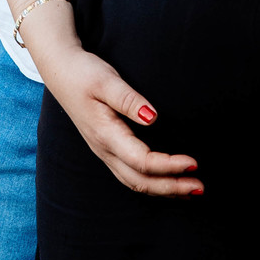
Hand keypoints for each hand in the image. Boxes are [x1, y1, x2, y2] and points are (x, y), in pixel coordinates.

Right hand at [35, 41, 202, 197]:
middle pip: (140, 181)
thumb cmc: (84, 72)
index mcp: (105, 135)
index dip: (169, 166)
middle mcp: (105, 150)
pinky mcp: (106, 148)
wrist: (61, 70)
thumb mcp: (106, 80)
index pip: (142, 161)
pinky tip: (166, 180)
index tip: (193, 162)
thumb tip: (153, 117)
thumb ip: (128, 99)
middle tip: (199, 187)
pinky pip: (130, 175)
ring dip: (163, 189)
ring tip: (189, 189)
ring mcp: (104, 152)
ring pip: (134, 183)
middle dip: (171, 187)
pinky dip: (151, 182)